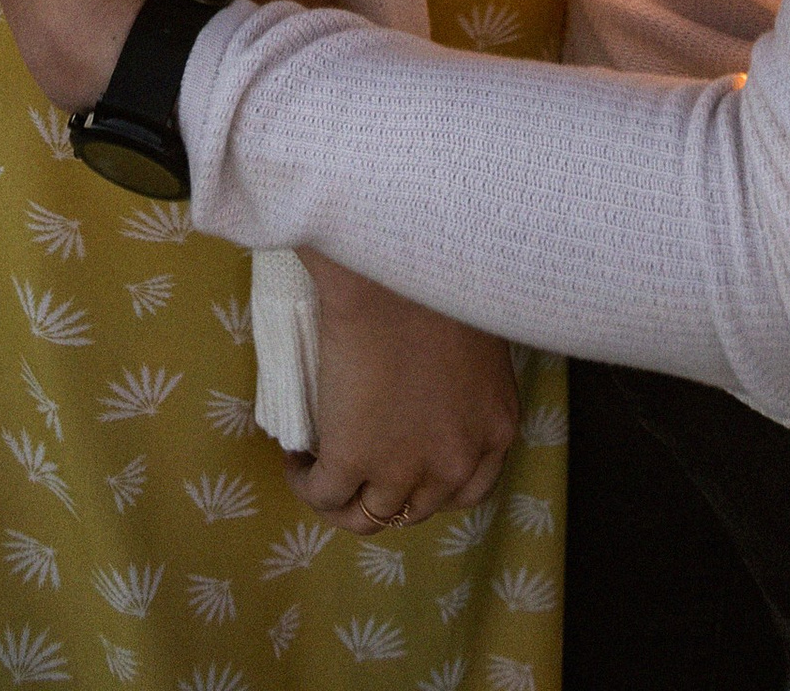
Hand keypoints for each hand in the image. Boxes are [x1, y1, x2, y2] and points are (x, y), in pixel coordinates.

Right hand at [286, 256, 519, 531]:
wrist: (393, 271)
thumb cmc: (437, 279)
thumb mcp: (475, 341)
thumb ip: (465, 380)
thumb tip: (433, 385)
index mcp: (494, 429)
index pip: (469, 489)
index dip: (434, 486)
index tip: (408, 467)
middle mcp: (456, 461)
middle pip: (417, 508)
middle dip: (387, 494)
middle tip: (359, 463)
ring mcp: (403, 469)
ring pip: (369, 517)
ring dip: (342, 501)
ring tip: (318, 467)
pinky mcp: (352, 461)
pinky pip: (324, 496)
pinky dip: (305, 485)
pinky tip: (295, 460)